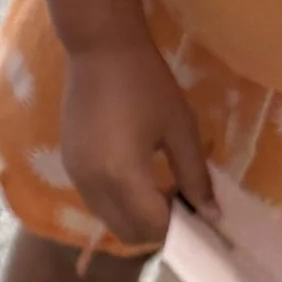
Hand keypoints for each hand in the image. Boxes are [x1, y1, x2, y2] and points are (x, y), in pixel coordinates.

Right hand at [58, 36, 212, 247]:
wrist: (99, 49)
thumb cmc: (146, 84)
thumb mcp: (180, 129)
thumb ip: (195, 176)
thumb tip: (211, 215)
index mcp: (123, 175)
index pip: (153, 226)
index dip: (179, 225)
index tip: (196, 205)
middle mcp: (93, 184)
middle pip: (127, 232)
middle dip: (156, 227)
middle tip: (177, 198)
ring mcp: (76, 176)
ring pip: (109, 220)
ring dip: (135, 216)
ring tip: (157, 186)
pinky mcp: (69, 165)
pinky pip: (96, 201)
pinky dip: (117, 202)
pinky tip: (134, 173)